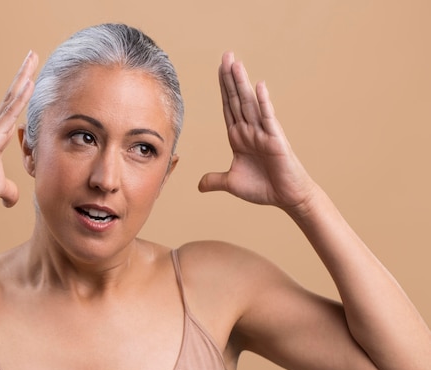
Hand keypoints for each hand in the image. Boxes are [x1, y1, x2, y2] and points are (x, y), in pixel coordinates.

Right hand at [0, 50, 37, 207]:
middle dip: (24, 74)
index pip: (14, 109)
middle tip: (32, 55)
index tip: (33, 77)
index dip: (23, 93)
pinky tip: (30, 83)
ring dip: (23, 77)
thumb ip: (9, 192)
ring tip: (32, 57)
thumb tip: (12, 202)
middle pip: (13, 95)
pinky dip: (20, 98)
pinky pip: (9, 113)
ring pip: (12, 98)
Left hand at [198, 52, 316, 212]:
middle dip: (230, 78)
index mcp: (239, 137)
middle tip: (226, 55)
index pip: (228, 108)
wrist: (287, 198)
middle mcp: (250, 130)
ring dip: (242, 84)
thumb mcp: (232, 183)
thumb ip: (215, 180)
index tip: (219, 69)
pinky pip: (268, 118)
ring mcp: (263, 133)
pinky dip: (263, 102)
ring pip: (250, 103)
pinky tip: (259, 86)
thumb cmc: (263, 188)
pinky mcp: (275, 140)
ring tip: (236, 63)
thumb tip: (199, 185)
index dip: (223, 89)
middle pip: (237, 99)